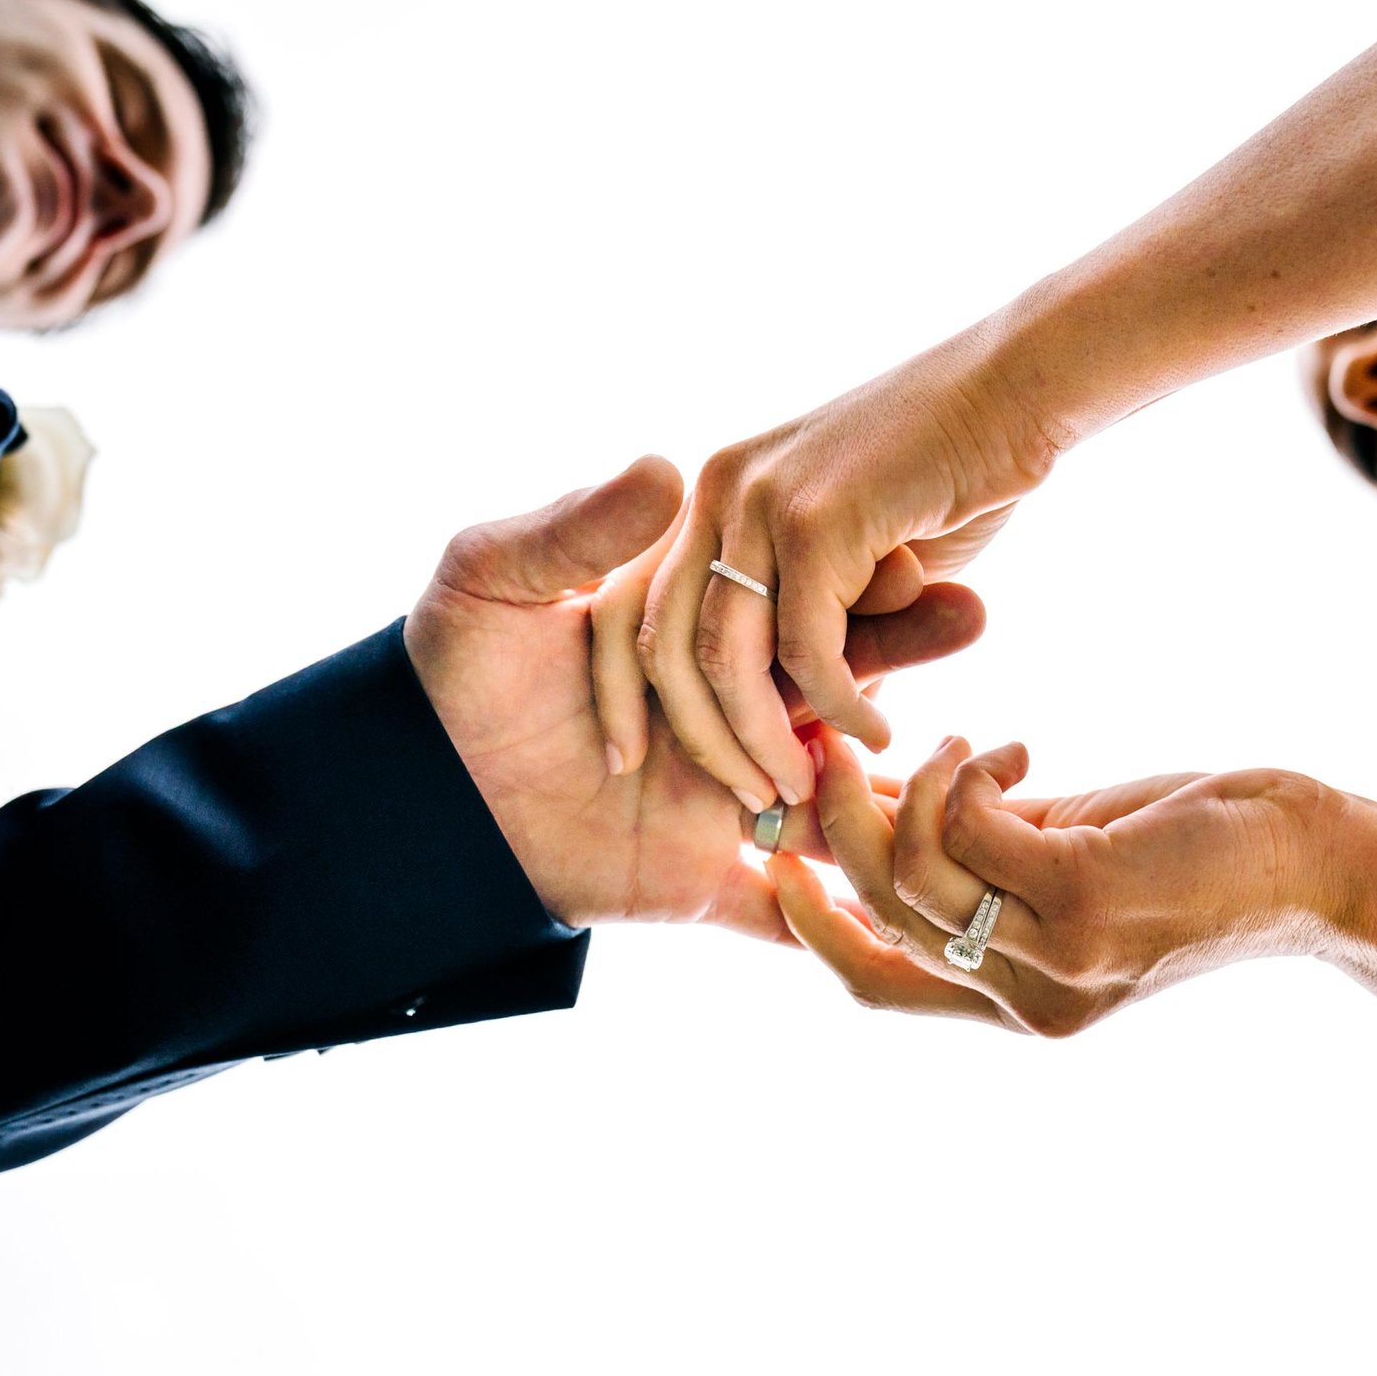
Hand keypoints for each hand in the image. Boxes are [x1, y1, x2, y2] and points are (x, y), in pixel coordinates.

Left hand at [404, 458, 982, 936]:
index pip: (785, 602)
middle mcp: (714, 707)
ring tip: (956, 735)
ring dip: (890, 772)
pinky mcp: (700, 882)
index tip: (914, 549)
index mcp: (682, 629)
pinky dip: (842, 907)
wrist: (404, 816)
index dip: (849, 577)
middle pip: (827, 680)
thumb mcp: (492, 580)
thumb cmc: (443, 679)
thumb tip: (670, 468)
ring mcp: (715, 797)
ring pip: (827, 785)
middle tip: (971, 614)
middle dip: (897, 651)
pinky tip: (918, 882)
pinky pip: (786, 905)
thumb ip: (577, 527)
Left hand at [615, 327, 1058, 812]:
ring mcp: (760, 500)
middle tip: (755, 800)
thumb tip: (791, 712)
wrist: (1021, 387)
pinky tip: (878, 732)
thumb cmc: (950, 472)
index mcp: (710, 493)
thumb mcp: (852, 550)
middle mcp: (717, 490)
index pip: (628, 610)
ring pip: (730, 659)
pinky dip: (842, 707)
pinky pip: (809, 650)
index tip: (646, 764)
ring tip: (808, 784)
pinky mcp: (818, 519)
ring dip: (767, 740)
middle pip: (663, 646)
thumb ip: (808, 615)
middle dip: (702, 740)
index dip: (628, 697)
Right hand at [769, 730, 1345, 1033]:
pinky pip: (967, 829)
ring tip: (960, 741)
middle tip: (831, 746)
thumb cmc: (1196, 848)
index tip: (774, 849)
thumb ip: (973, 848)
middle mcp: (1029, 1001)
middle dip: (833, 828)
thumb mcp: (1061, 856)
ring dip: (913, 784)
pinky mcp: (1082, 899)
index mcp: (1018, 1004)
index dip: (806, 925)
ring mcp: (1055, 957)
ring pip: (910, 873)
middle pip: (877, 921)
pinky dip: (969, 772)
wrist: (1317, 863)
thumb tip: (871, 800)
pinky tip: (1014, 745)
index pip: (874, 986)